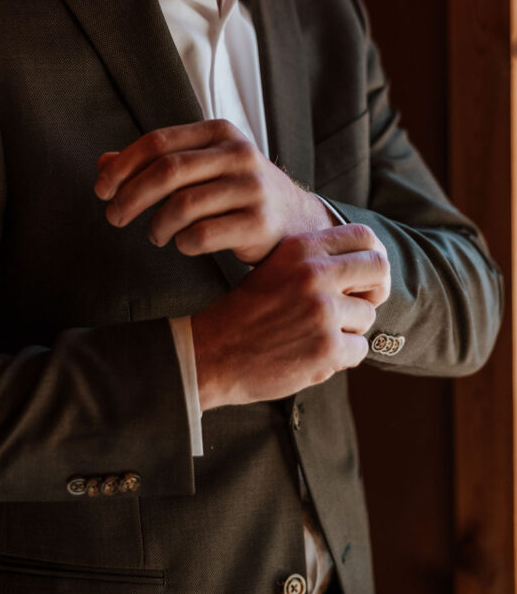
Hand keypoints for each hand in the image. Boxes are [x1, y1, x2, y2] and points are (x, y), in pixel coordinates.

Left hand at [94, 119, 335, 263]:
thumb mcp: (200, 168)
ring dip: (156, 225)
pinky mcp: (260, 224)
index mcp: (219, 133)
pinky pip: (204, 235)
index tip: (101, 190)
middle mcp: (239, 154)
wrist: (296, 220)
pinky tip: (183, 245)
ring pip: (182, 205)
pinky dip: (183, 243)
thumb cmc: (235, 192)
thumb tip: (102, 164)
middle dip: (130, 197)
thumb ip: (153, 163)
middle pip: (167, 171)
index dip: (122, 167)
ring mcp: (253, 188)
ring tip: (155, 235)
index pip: (158, 142)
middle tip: (114, 217)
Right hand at [191, 223, 390, 409]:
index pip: (363, 236)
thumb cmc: (247, 312)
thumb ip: (315, 261)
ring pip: (367, 315)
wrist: (214, 352)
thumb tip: (367, 264)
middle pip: (379, 268)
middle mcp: (314, 273)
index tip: (360, 277)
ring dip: (349, 330)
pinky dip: (341, 357)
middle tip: (355, 306)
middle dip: (372, 290)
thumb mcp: (276, 268)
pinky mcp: (327, 348)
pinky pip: (360, 350)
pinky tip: (311, 355)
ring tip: (316, 335)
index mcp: (300, 248)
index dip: (368, 257)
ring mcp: (322, 311)